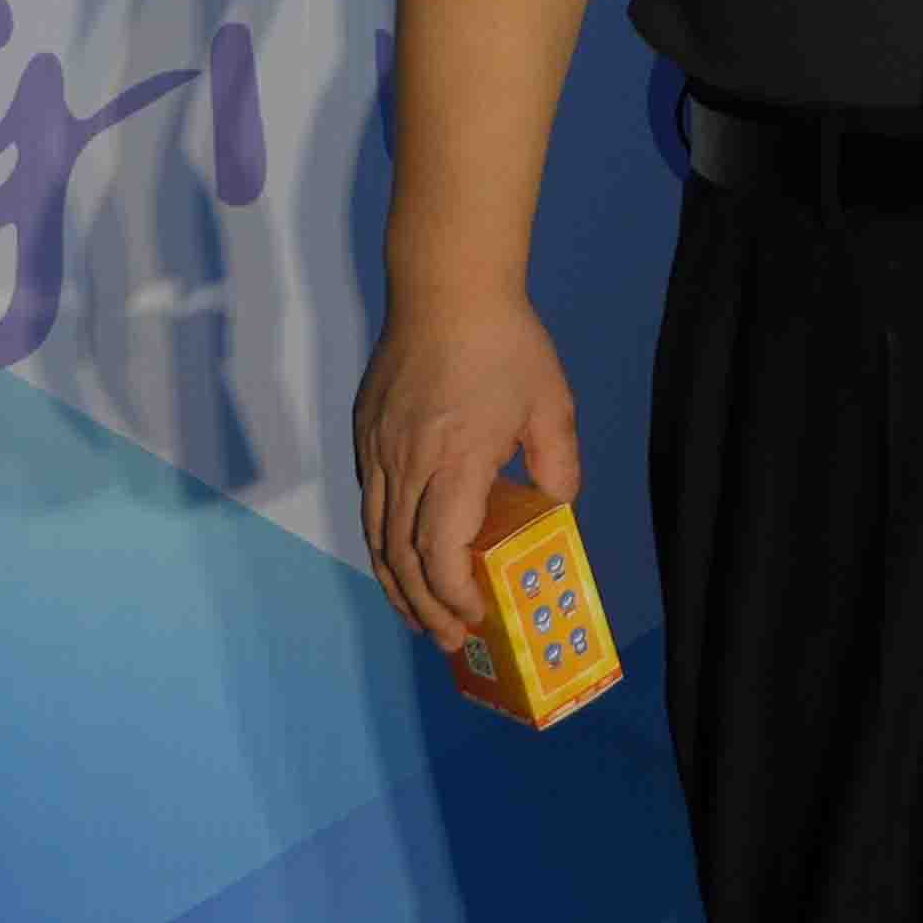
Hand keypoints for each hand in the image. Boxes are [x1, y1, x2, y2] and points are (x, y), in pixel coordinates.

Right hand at [354, 291, 581, 651]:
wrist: (446, 284)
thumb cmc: (505, 342)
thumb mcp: (551, 405)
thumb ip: (558, 465)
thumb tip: (557, 510)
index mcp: (455, 460)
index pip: (439, 552)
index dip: (453, 595)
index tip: (475, 616)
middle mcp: (406, 462)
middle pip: (400, 557)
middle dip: (424, 607)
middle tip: (448, 638)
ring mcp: (378, 448)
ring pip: (375, 535)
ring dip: (396, 583)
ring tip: (420, 614)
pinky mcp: (365, 433)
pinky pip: (369, 503)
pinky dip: (383, 542)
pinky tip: (402, 556)